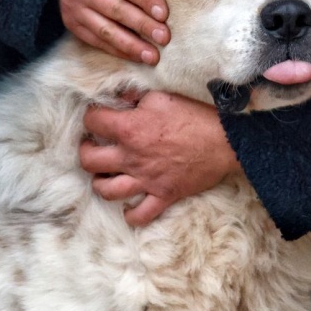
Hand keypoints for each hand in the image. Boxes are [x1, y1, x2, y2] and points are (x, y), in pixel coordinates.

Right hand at [59, 0, 169, 63]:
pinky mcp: (72, 23)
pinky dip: (118, 50)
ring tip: (153, 56)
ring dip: (131, 45)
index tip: (164, 14)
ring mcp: (72, 8)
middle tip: (164, 37)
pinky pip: (96, 41)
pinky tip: (136, 56)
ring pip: (105, 30)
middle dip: (142, 25)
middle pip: (115, 10)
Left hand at [80, 91, 242, 225]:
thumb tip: (120, 97)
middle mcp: (131, 157)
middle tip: (92, 146)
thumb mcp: (162, 97)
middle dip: (85, 152)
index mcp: (129, 129)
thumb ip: (136, 96)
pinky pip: (140, 214)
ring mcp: (146, 180)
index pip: (93, 122)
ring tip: (105, 174)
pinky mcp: (162, 195)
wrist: (224, 141)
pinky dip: (131, 213)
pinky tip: (129, 206)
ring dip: (100, 183)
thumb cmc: (194, 115)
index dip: (91, 117)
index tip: (97, 117)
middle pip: (89, 161)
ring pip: (106, 190)